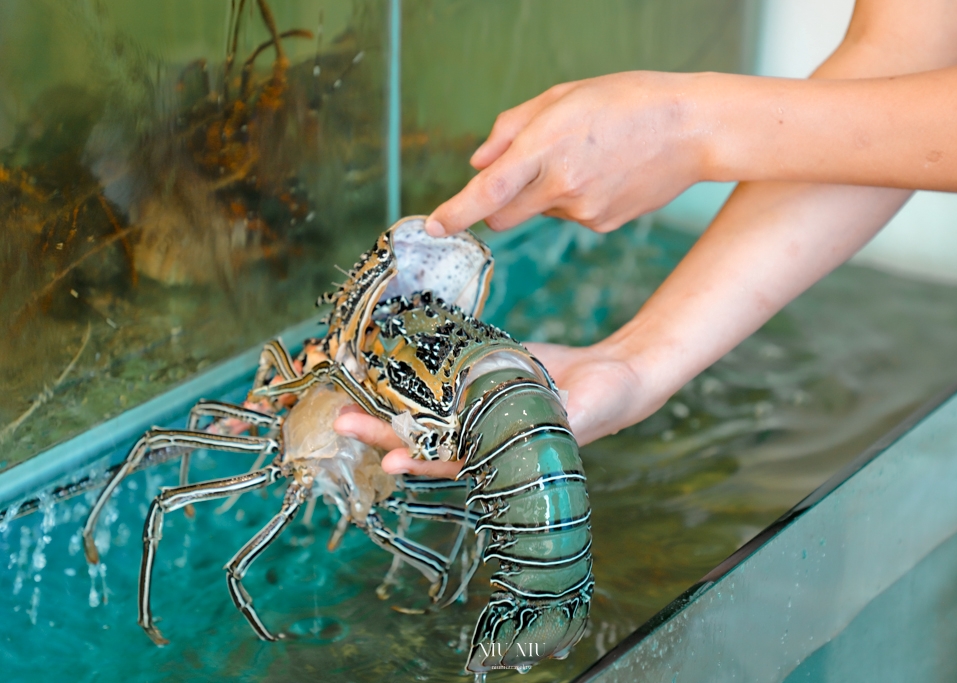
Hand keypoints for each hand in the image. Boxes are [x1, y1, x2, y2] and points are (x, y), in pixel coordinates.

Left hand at [333, 340, 652, 479]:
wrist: (611, 374)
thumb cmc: (603, 403)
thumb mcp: (581, 415)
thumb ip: (557, 424)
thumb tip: (539, 429)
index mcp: (499, 450)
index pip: (452, 461)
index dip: (421, 462)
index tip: (390, 462)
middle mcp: (478, 430)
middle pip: (421, 435)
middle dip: (381, 431)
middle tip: (343, 420)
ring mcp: (474, 401)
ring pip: (420, 405)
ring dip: (383, 400)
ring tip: (345, 390)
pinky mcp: (477, 371)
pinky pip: (438, 372)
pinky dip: (410, 368)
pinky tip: (379, 358)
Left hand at [423, 71, 710, 236]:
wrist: (695, 129)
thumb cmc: (628, 100)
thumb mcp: (563, 95)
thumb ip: (511, 127)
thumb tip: (478, 162)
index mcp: (547, 146)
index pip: (488, 190)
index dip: (456, 212)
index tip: (435, 225)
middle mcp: (562, 185)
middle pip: (503, 216)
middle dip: (496, 205)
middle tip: (518, 176)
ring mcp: (584, 211)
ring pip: (540, 212)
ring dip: (545, 192)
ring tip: (586, 157)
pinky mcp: (602, 226)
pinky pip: (570, 217)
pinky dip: (574, 199)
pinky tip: (604, 173)